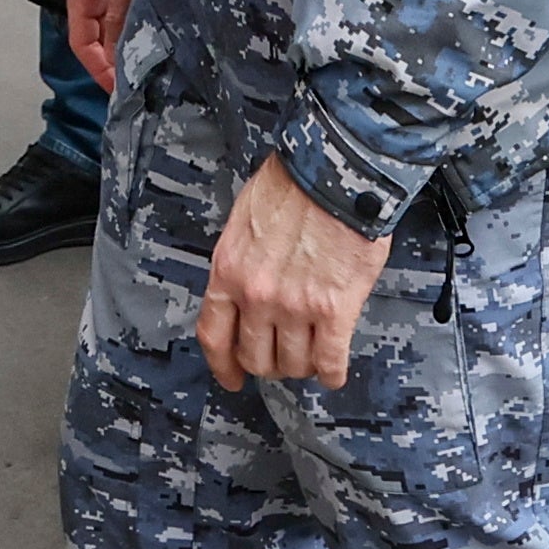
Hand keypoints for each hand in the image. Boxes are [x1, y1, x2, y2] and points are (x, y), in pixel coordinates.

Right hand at [65, 0, 157, 96]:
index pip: (82, 42)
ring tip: (148, 66)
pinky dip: (136, 26)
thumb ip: (120, 11)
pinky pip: (126, 10)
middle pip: (97, 37)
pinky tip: (154, 36)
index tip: (116, 89)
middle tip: (138, 84)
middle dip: (113, 62)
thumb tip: (118, 50)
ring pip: (113, 25)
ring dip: (126, 44)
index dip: (97, 68)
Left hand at [195, 153, 391, 393]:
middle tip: (282, 356)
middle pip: (256, 358)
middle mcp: (256, 295)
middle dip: (269, 363)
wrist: (334, 171)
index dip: (223, 365)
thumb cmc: (292, 184)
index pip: (214, 335)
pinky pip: (330, 360)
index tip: (231, 377)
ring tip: (311, 355)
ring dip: (302, 365)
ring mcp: (295, 306)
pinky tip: (333, 371)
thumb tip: (246, 291)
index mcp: (228, 271)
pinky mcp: (335, 310)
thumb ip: (241, 264)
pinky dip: (331, 372)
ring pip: (293, 363)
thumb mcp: (243, 221)